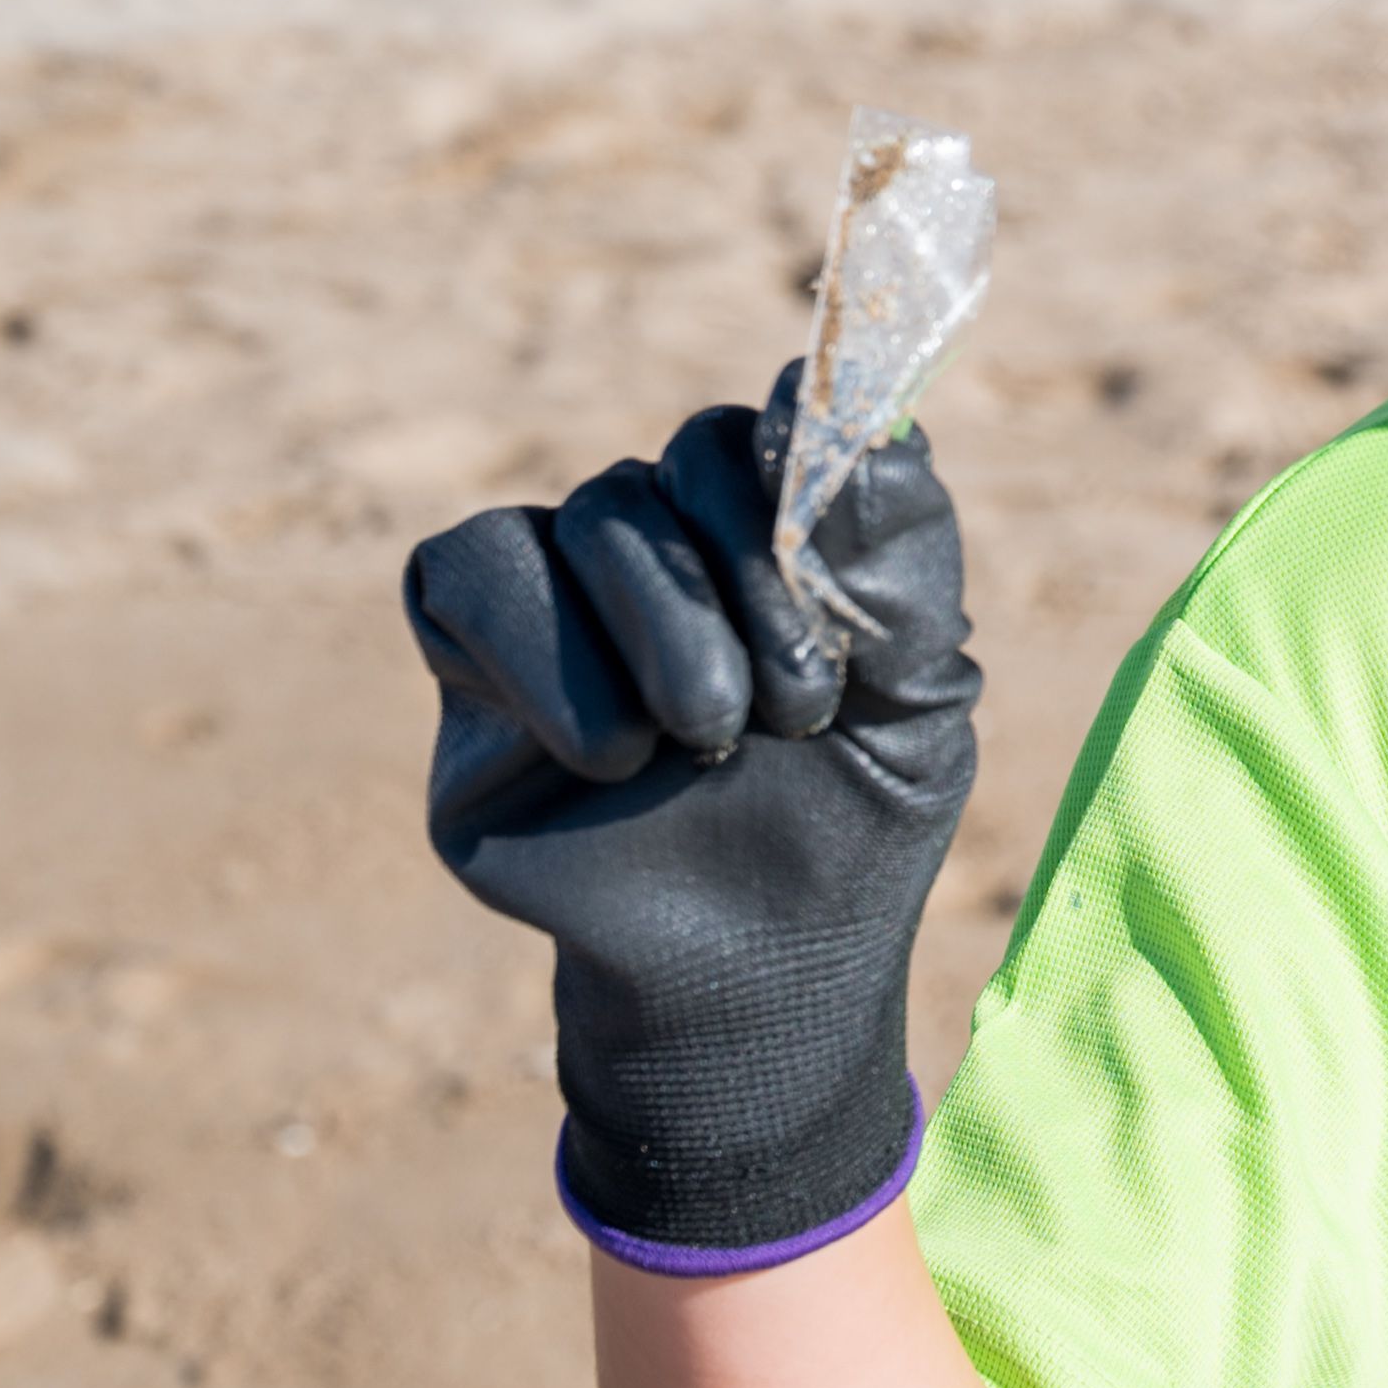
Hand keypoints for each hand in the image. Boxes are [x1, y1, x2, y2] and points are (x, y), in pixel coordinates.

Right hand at [405, 366, 980, 1258]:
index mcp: (776, 530)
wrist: (754, 972)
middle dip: (742, 581)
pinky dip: (546, 658)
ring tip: (705, 743)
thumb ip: (895, 558)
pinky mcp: (472, 654)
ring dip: (660, 632)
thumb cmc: (847, 823)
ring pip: (585, 517)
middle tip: (794, 709)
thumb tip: (861, 415)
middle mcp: (665, 540)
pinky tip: (609, 753)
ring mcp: (565, 588)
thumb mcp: (916, 697)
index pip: (766, 427)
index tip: (819, 512)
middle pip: (675, 470)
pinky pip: (470, 572)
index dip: (792, 457)